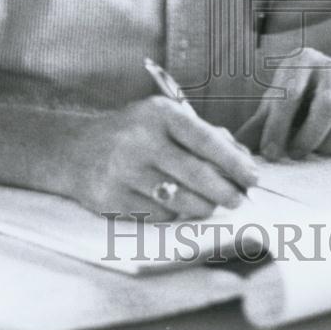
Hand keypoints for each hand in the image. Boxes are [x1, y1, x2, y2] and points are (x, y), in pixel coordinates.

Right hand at [60, 95, 258, 220]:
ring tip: (208, 204)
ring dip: (203, 206)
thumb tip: (243, 159)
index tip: (253, 178)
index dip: (234, 162)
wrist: (77, 150)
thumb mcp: (165, 120)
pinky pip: (158, 215)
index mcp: (159, 114)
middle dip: (226, 191)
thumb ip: (206, 134)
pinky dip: (173, 214)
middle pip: (197, 174)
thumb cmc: (134, 133)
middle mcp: (140, 140)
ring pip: (180, 200)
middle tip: (238, 199)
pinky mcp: (113, 198)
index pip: (206, 140)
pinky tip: (173, 205)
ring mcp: (124, 171)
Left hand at [234, 48, 330, 159]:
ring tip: (316, 149)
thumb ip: (256, 126)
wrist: (329, 89)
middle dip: (308, 138)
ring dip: (329, 144)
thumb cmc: (294, 100)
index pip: (290, 94)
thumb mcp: (273, 106)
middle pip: (326, 107)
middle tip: (295, 155)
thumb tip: (233, 150)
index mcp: (302, 60)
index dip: (278, 127)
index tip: (270, 153)